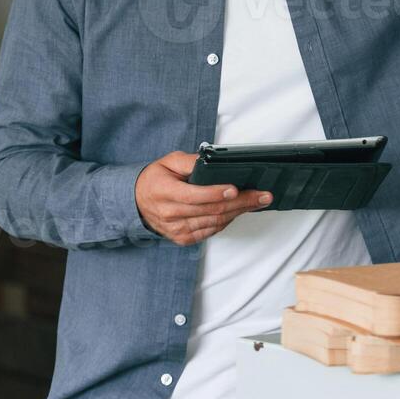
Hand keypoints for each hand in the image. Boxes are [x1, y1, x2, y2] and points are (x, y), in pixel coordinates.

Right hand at [135, 150, 272, 245]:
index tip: (236, 188)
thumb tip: (210, 160)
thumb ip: (189, 161)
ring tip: (257, 201)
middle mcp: (170, 214)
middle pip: (212, 210)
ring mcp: (177, 229)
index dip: (217, 193)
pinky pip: (211, 230)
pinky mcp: (183, 238)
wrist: (136, 202)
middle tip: (262, 196)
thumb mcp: (168, 162)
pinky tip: (238, 210)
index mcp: (165, 193)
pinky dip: (226, 220)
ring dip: (239, 212)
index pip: (195, 196)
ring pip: (215, 222)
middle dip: (241, 202)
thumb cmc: (155, 180)